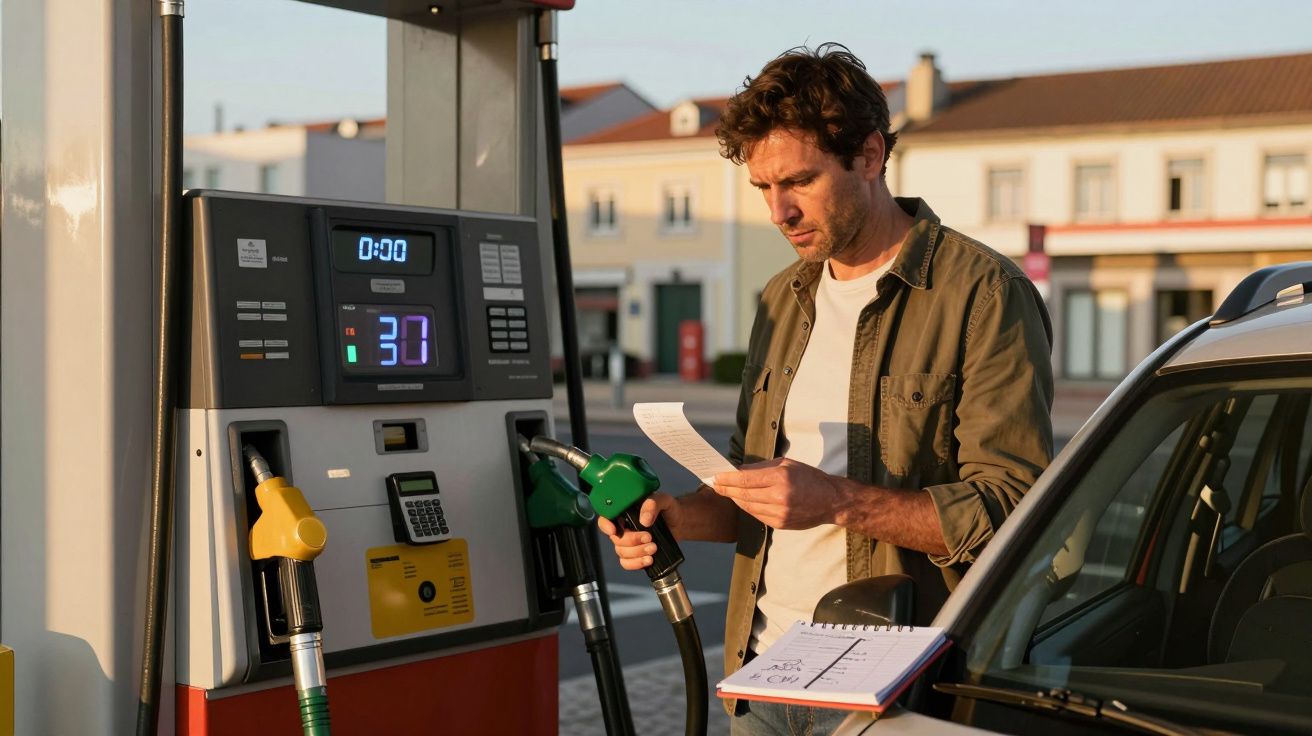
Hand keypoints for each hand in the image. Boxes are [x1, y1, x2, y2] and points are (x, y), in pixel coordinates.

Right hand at [597, 491, 679, 570]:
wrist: (680, 524)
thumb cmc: (669, 509)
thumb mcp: (664, 500)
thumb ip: (653, 504)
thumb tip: (644, 520)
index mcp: (625, 511)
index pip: (606, 518)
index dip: (605, 525)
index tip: (614, 530)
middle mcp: (624, 527)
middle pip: (616, 539)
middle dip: (632, 540)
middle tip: (649, 537)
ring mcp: (628, 543)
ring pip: (622, 552)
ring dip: (637, 553)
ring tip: (654, 548)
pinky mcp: (635, 555)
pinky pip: (627, 563)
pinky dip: (636, 564)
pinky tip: (649, 560)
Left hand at [712, 457, 849, 529]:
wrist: (831, 501)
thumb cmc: (810, 478)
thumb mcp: (787, 464)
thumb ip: (761, 468)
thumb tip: (739, 470)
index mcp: (781, 478)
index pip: (745, 479)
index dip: (727, 478)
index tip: (716, 476)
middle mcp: (779, 497)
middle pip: (743, 494)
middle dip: (726, 489)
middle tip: (715, 485)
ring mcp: (779, 513)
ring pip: (748, 507)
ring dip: (735, 499)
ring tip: (726, 492)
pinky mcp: (780, 524)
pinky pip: (757, 515)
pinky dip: (747, 507)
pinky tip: (742, 501)